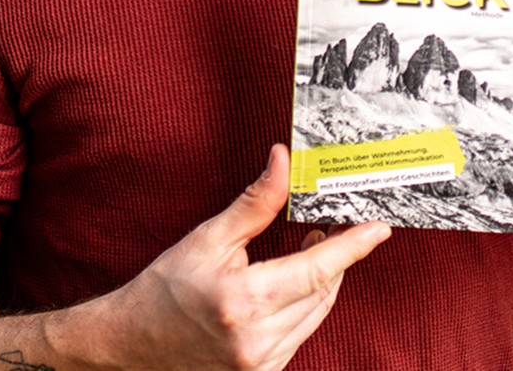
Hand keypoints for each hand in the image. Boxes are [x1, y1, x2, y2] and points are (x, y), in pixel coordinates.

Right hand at [100, 143, 390, 370]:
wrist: (132, 344)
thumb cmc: (165, 289)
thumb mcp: (208, 239)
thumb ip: (255, 203)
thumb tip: (284, 161)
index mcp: (245, 300)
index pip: (318, 269)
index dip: (353, 246)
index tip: (379, 228)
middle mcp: (257, 339)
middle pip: (323, 292)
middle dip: (335, 258)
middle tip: (331, 224)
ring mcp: (261, 364)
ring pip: (315, 316)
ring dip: (321, 283)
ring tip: (310, 250)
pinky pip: (300, 336)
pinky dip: (304, 307)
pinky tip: (291, 286)